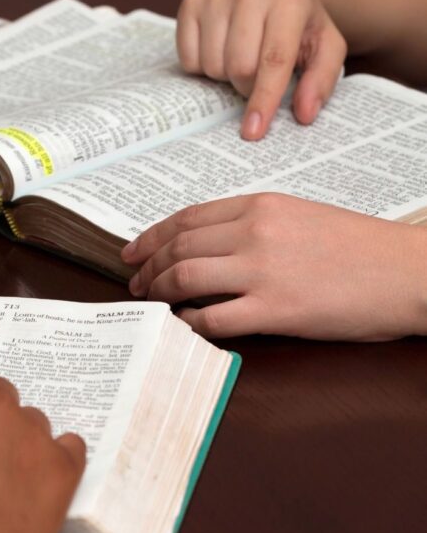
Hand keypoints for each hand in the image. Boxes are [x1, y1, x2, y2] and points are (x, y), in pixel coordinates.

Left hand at [122, 193, 426, 339]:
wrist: (410, 272)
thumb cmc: (360, 248)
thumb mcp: (300, 217)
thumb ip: (252, 225)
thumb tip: (206, 245)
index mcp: (260, 206)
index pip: (186, 219)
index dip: (151, 237)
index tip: (133, 252)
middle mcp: (255, 233)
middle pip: (178, 249)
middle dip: (147, 269)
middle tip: (134, 284)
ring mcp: (263, 272)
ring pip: (185, 279)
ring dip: (159, 293)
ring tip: (150, 303)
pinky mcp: (277, 310)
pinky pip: (213, 319)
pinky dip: (189, 323)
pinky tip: (184, 325)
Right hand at [176, 0, 346, 139]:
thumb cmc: (298, 24)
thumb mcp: (325, 47)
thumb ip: (321, 81)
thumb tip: (304, 114)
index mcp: (288, 0)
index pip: (273, 61)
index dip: (263, 99)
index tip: (254, 131)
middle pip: (238, 67)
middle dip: (248, 86)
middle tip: (259, 76)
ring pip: (212, 66)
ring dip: (225, 76)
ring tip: (241, 57)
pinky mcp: (190, 4)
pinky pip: (189, 59)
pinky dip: (203, 66)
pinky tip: (220, 49)